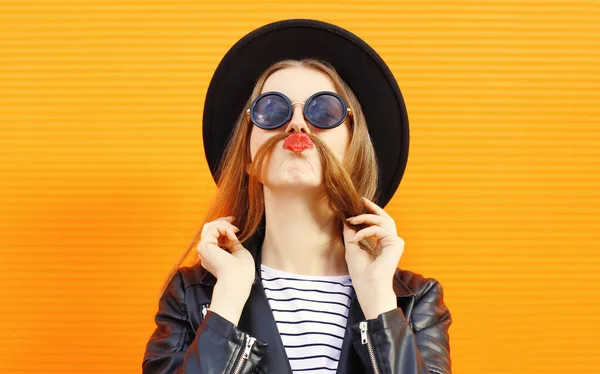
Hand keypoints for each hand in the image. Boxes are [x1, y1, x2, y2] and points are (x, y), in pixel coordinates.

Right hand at [196, 216, 255, 289]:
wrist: (239, 279)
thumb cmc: (242, 270)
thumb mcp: (238, 252)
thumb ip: (232, 242)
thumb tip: (230, 231)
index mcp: (213, 256)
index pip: (213, 235)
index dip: (223, 227)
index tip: (234, 224)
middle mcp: (206, 253)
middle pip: (208, 229)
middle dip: (222, 222)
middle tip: (233, 219)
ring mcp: (203, 249)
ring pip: (209, 227)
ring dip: (223, 224)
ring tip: (234, 229)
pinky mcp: (204, 246)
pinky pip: (212, 229)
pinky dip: (224, 227)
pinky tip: (232, 233)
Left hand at [343, 197, 404, 318]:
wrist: (369, 288)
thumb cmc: (361, 274)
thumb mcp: (352, 247)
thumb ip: (351, 234)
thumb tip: (347, 220)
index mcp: (383, 244)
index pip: (379, 224)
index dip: (370, 212)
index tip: (360, 203)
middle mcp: (391, 242)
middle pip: (385, 218)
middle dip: (373, 208)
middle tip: (362, 200)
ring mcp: (396, 243)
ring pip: (384, 221)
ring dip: (366, 218)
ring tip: (353, 220)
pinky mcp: (396, 244)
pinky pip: (380, 230)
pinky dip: (366, 232)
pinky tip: (356, 238)